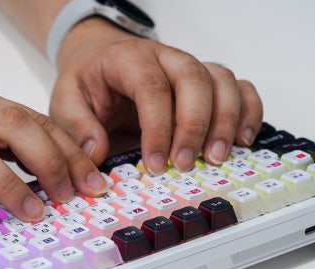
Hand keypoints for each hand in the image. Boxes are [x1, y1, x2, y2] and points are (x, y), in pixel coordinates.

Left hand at [49, 18, 262, 173]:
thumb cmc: (89, 83)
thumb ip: (76, 126)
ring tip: (215, 159)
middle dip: (194, 126)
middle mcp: (166, 58)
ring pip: (222, 82)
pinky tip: (242, 141)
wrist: (101, 63)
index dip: (157, 127)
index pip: (151, 87)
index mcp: (130, 59)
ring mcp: (192, 68)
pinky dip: (248, 112)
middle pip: (194, 80)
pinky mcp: (208, 83)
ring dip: (225, 122)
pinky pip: (240, 88)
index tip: (154, 164)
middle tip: (185, 165)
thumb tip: (97, 152)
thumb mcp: (66, 101)